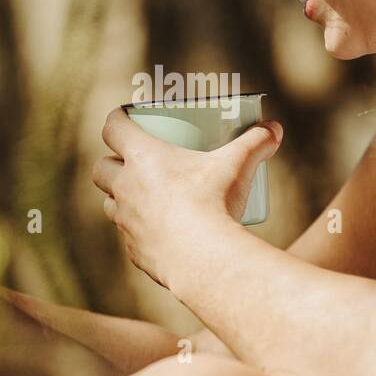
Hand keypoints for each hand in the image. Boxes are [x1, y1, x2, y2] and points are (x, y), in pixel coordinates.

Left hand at [91, 107, 282, 288]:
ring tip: (141, 197)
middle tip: (131, 161)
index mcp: (142, 157)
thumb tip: (274, 128)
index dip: (117, 118)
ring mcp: (126, 221)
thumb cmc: (215, 203)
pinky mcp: (133, 250)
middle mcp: (125, 187)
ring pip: (109, 203)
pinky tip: (155, 231)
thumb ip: (256, 143)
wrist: (203, 259)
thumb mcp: (238, 167)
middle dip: (112, 162)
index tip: (125, 116)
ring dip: (119, 197)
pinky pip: (127, 236)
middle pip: (101, 168)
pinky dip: (137, 230)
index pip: (113, 127)